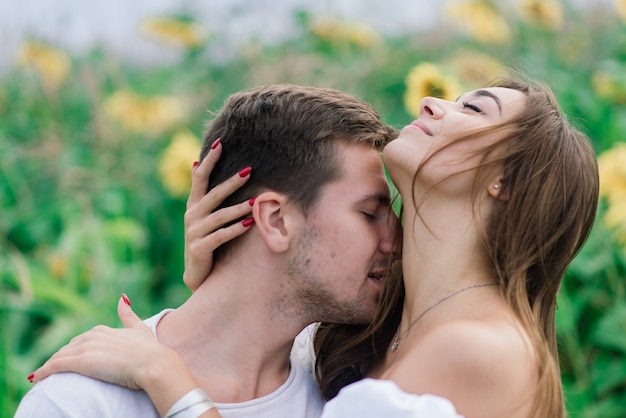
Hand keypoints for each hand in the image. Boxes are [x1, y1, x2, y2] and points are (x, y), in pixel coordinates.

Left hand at [30, 295, 208, 415]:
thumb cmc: (150, 350)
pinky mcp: (82, 362)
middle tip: (53, 369)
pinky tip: (36, 377)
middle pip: (69, 348)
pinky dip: (44, 371)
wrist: (153, 363)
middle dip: (60, 357)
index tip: (70, 357)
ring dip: (49, 365)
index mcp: (104, 330)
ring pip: (60, 356)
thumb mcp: (139, 329)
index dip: (74, 349)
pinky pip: (56, 366)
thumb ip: (128, 314)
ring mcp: (87, 348)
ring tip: (41, 375)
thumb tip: (122, 297)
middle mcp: (93, 336)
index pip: (82, 340)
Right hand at [184, 139, 253, 290]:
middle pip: (213, 195)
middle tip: (249, 171)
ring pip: (219, 217)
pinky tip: (249, 224)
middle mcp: (192, 216)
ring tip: (256, 202)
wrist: (198, 274)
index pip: (200, 178)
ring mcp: (194, 233)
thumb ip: (202, 193)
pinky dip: (235, 230)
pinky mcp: (200, 248)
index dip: (209, 161)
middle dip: (231, 183)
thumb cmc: (206, 241)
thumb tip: (196, 163)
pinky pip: (220, 236)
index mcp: (194, 206)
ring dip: (239, 209)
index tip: (220, 143)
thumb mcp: (203, 216)